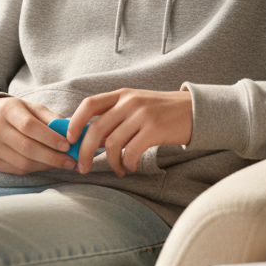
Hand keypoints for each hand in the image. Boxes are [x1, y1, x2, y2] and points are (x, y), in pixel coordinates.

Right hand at [0, 97, 76, 175]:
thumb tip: (71, 132)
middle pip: (27, 147)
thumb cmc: (13, 113)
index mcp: (7, 110)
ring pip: (22, 162)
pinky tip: (46, 165)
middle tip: (71, 161)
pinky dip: (35, 169)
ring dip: (46, 165)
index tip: (68, 145)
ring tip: (63, 164)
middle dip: (52, 157)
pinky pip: (16, 170)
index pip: (29, 126)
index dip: (49, 137)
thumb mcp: (29, 107)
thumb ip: (50, 118)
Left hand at [65, 89, 192, 176]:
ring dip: (111, 162)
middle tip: (83, 167)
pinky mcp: (154, 129)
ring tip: (118, 169)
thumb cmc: (162, 112)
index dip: (75, 122)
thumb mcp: (136, 107)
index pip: (89, 104)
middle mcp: (129, 102)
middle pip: (96, 128)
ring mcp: (142, 115)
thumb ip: (115, 118)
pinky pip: (131, 152)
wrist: (194, 111)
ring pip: (112, 143)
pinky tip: (131, 167)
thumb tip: (92, 141)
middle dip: (85, 151)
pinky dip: (127, 164)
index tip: (70, 140)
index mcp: (122, 95)